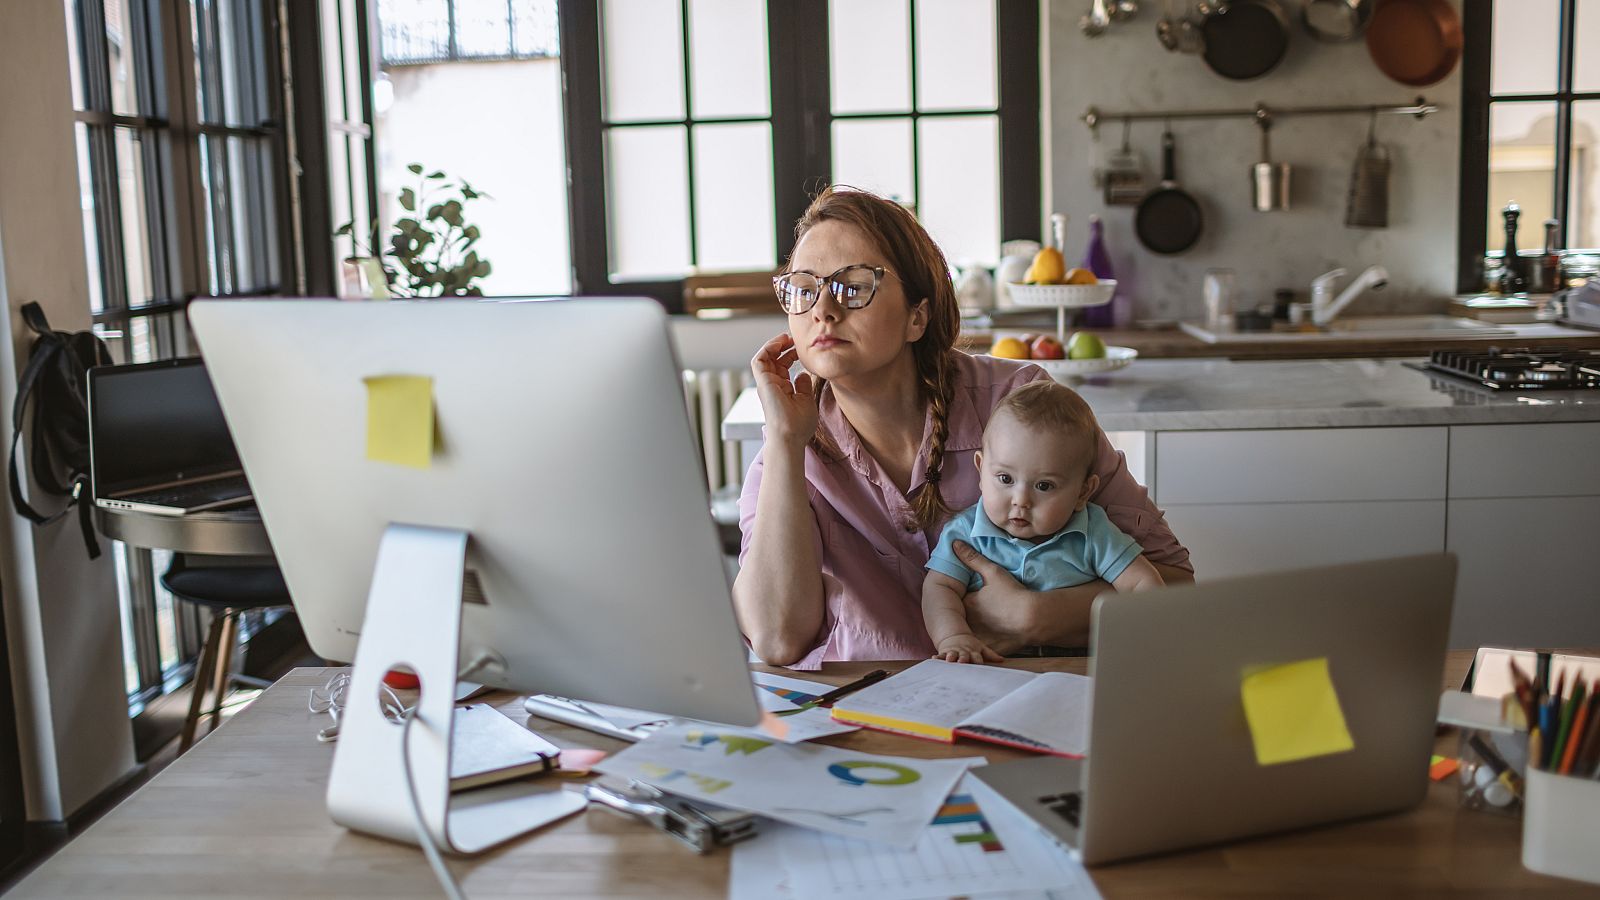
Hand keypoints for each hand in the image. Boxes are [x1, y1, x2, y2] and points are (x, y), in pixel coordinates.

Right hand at [750, 333, 817, 451]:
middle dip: (783, 347)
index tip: (801, 348)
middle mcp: (772, 385)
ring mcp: (766, 384)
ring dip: (774, 345)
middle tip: (794, 339)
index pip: (782, 367)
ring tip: (786, 337)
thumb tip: (803, 374)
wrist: (790, 436)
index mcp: (782, 389)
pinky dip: (767, 349)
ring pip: (764, 358)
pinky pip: (759, 360)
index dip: (790, 354)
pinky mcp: (763, 383)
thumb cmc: (799, 425)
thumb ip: (803, 386)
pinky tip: (779, 343)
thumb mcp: (806, 400)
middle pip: (773, 360)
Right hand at [934, 633, 1002, 664]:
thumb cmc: (970, 645)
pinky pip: (941, 654)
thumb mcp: (981, 647)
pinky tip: (934, 658)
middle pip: (965, 655)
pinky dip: (938, 657)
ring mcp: (954, 651)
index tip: (978, 665)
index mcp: (973, 651)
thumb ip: (991, 655)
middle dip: (964, 658)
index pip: (977, 657)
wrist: (955, 635)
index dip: (978, 661)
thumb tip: (1002, 660)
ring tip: (948, 659)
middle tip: (962, 662)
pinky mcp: (944, 652)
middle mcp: (964, 652)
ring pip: (952, 654)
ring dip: (951, 657)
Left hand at [952, 540, 1035, 654]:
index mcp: (967, 605)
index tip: (961, 598)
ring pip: (967, 639)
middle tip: (969, 615)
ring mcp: (979, 639)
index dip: (956, 601)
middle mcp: (969, 624)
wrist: (1033, 619)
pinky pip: (980, 651)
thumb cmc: (1013, 594)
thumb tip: (954, 543)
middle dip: (960, 619)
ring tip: (977, 631)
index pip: (953, 603)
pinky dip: (980, 649)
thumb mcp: (992, 572)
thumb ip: (972, 558)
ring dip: (968, 635)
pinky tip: (986, 645)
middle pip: (958, 622)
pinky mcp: (990, 651)